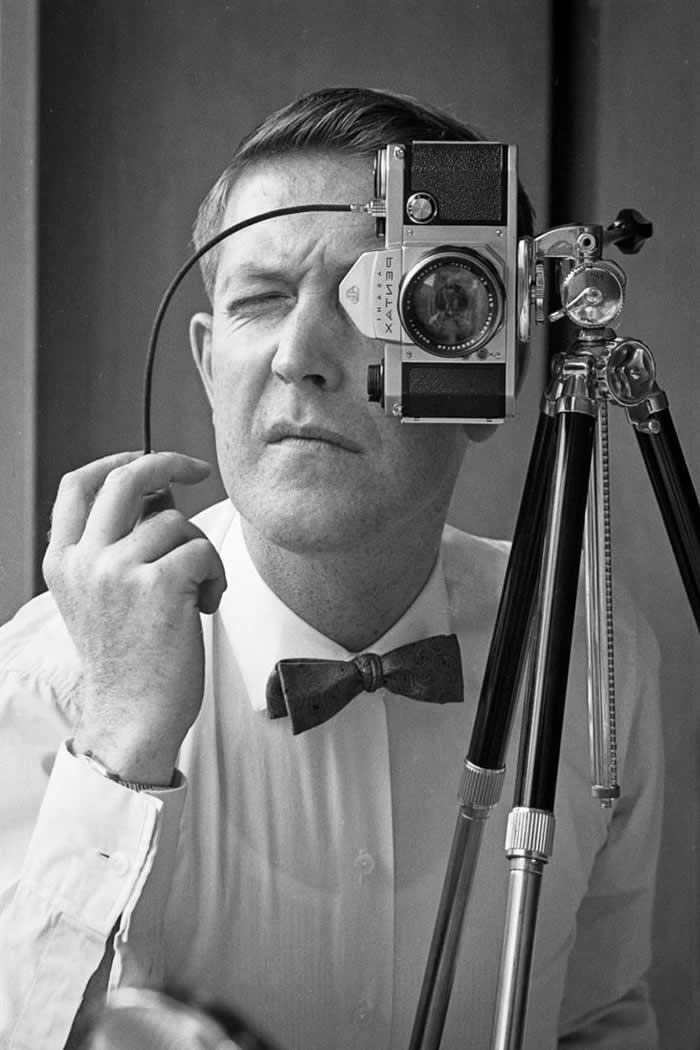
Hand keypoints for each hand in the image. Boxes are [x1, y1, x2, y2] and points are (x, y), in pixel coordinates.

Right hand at [42, 451, 226, 782]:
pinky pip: (202, 550)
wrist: (132, 717)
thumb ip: (119, 545)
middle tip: (197, 469)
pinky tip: (205, 605)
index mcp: (64, 561)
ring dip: (200, 552)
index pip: (77, 485)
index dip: (116, 460)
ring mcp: (118, 570)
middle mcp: (85, 560)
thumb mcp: (102, 597)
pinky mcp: (158, 585)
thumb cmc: (129, 660)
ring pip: (177, 522)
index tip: (147, 459)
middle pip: (126, 478)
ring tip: (196, 592)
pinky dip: (216, 575)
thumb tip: (160, 492)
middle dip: (169, 462)